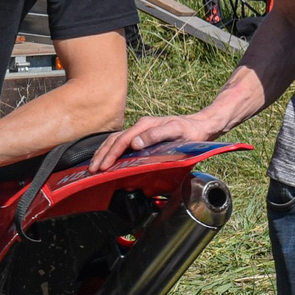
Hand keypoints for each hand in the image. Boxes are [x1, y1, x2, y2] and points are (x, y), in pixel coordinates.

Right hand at [90, 112, 217, 172]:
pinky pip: (121, 142)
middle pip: (114, 140)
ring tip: (94, 165)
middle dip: (101, 155)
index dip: (111, 154)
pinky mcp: (142, 135)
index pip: (122, 141)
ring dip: (103, 153)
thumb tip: (134, 143)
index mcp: (145, 125)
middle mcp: (140, 126)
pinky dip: (110, 150)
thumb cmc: (191, 131)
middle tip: (92, 169)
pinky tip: (106, 158)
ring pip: (115, 140)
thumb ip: (155, 136)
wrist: (201, 126)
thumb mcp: (176, 131)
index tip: (103, 167)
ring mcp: (140, 130)